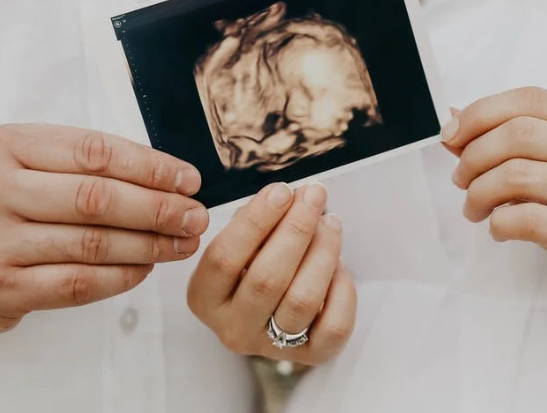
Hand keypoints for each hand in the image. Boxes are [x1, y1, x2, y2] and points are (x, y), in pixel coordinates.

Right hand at [0, 124, 208, 332]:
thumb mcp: (23, 160)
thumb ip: (82, 160)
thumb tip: (167, 176)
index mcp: (4, 146)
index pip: (93, 152)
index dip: (149, 167)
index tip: (187, 179)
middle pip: (96, 199)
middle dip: (158, 208)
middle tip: (195, 215)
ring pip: (92, 244)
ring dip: (149, 245)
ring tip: (182, 242)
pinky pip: (78, 282)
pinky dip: (121, 276)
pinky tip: (146, 267)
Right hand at [187, 183, 355, 365]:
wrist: (270, 313)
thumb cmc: (252, 266)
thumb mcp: (239, 245)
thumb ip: (255, 223)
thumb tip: (288, 198)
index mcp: (205, 298)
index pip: (224, 257)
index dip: (255, 221)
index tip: (281, 191)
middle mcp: (232, 327)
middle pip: (266, 279)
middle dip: (296, 229)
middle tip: (314, 195)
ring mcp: (270, 346)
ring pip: (302, 300)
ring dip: (322, 252)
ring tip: (330, 223)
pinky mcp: (309, 356)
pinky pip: (333, 325)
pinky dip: (341, 290)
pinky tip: (339, 264)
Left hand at [442, 87, 546, 319]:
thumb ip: (508, 139)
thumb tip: (452, 116)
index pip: (529, 100)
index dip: (480, 113)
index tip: (451, 135)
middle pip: (518, 134)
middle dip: (473, 156)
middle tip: (462, 180)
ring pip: (516, 175)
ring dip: (479, 193)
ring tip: (475, 208)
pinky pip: (526, 218)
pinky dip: (498, 223)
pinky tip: (498, 229)